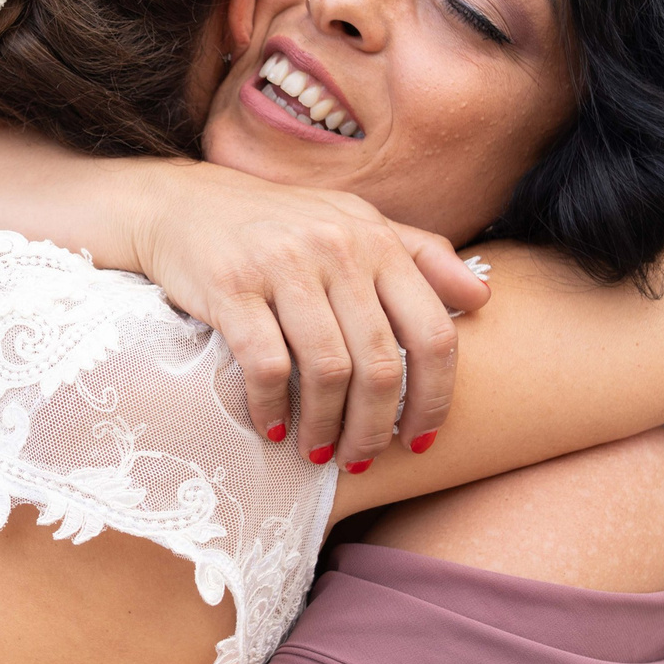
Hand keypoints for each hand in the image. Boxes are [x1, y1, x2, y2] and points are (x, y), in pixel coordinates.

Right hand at [129, 164, 490, 469]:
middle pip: (381, 364)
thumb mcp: (355, 223)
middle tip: (362, 458)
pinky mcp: (231, 287)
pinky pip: (266, 365)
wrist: (180, 205)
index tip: (420, 439)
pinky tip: (272, 427)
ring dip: (326, 427)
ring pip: (328, 371)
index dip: (435, 398)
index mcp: (377, 241)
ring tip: (318, 453)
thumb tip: (483, 298)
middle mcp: (338, 249)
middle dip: (375, 427)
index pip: (433, 333)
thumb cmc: (278, 224)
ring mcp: (283, 266)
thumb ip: (421, 255)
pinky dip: (272, 407)